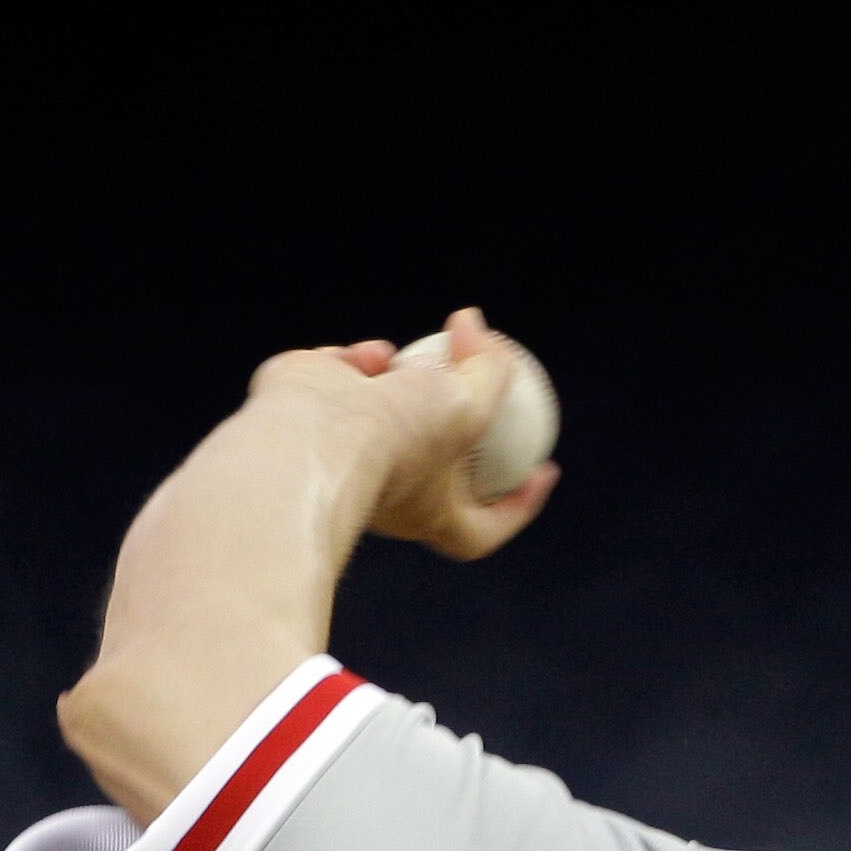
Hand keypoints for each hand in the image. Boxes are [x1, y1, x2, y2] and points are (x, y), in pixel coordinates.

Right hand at [243, 306, 556, 562]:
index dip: (520, 506)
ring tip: (403, 365)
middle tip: (468, 386)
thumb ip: (488, 369)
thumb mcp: (469, 405)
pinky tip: (365, 358)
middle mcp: (385, 491)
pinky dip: (356, 365)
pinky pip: (340, 383)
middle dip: (448, 426)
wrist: (310, 433)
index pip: (485, 527)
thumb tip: (474, 324)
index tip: (544, 470)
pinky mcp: (306, 415)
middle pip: (429, 462)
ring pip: (379, 412)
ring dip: (399, 381)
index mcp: (430, 514)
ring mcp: (342, 454)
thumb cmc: (398, 436)